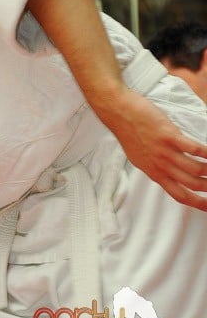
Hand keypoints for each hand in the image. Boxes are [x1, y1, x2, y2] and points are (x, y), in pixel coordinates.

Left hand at [99, 88, 206, 208]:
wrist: (119, 113)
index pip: (179, 195)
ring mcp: (164, 152)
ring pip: (196, 169)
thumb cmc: (129, 133)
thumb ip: (155, 167)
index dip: (198, 203)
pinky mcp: (169, 136)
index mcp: (154, 173)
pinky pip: (195, 149)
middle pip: (192, 185)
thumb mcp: (139, 158)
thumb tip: (166, 174)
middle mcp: (160, 166)